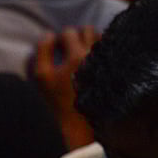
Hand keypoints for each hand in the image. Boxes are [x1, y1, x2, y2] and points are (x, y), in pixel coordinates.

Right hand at [34, 27, 99, 149]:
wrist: (79, 126)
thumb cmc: (58, 103)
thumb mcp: (42, 77)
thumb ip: (42, 51)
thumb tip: (49, 34)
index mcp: (75, 57)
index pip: (68, 33)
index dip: (59, 40)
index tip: (56, 50)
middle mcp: (95, 57)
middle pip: (86, 30)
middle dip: (76, 37)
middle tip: (68, 51)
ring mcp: (108, 63)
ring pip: (100, 38)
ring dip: (89, 43)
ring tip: (80, 57)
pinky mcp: (116, 72)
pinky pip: (110, 52)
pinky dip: (101, 54)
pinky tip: (93, 65)